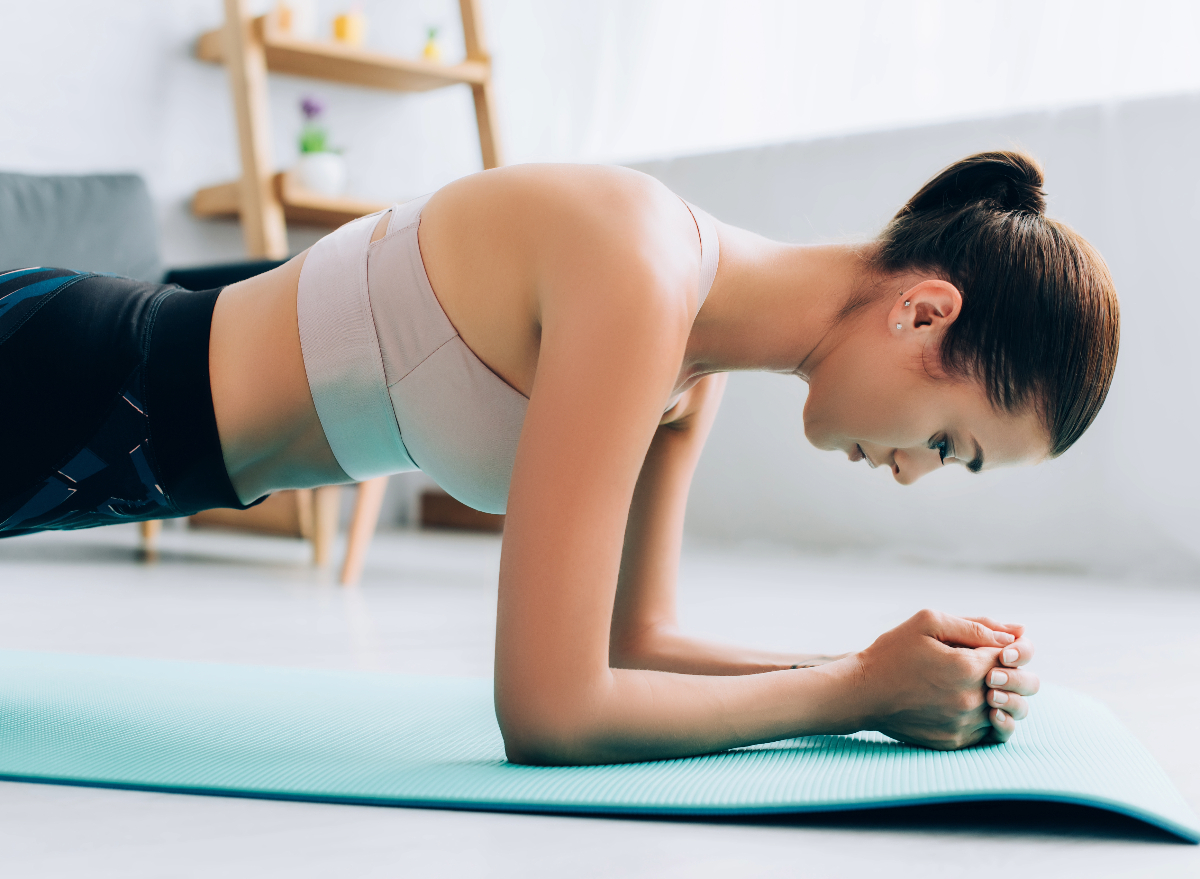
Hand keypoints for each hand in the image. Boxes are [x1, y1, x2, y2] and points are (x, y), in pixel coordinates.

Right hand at [852, 609, 1030, 749]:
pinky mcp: (955, 741)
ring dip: (996, 695)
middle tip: (981, 664)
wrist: (861, 693)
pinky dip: (984, 715)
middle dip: (1005, 671)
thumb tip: (1016, 632)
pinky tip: (962, 701)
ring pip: (1005, 711)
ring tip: (969, 682)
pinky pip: (988, 731)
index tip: (982, 645)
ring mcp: (963, 725)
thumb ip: (975, 625)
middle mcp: (970, 701)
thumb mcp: (929, 623)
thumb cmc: (892, 652)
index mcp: (967, 668)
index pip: (1011, 656)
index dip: (1002, 647)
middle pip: (1014, 686)